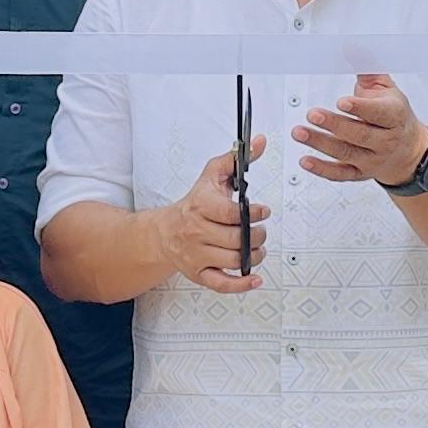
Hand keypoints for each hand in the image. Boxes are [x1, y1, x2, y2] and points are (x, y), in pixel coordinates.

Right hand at [158, 144, 267, 292]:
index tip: (263, 210)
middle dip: (257, 236)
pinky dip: (241, 284)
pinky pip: (221, 284)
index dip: (252, 213)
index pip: (229, 213)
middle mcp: (196, 232)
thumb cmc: (194, 203)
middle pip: (235, 239)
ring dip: (254, 256)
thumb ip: (236, 159)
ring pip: (233, 261)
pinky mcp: (199, 274)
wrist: (164, 232)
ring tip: (257, 247)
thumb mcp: (212, 176)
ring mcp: (197, 255)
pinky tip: (255, 278)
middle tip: (260, 231)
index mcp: (200, 207)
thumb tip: (259, 142)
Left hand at [293, 74, 427, 187]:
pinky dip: (322, 170)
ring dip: (321, 144)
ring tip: (299, 132)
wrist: (409, 150)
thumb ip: (367, 67)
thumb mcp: (386, 88)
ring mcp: (372, 159)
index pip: (379, 114)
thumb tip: (350, 46)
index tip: (341, 101)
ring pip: (346, 153)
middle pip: (359, 135)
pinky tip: (305, 161)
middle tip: (313, 114)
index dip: (360, 108)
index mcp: (394, 116)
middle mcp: (385, 140)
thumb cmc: (393, 114)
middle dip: (334, 125)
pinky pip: (340, 174)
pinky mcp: (360, 173)